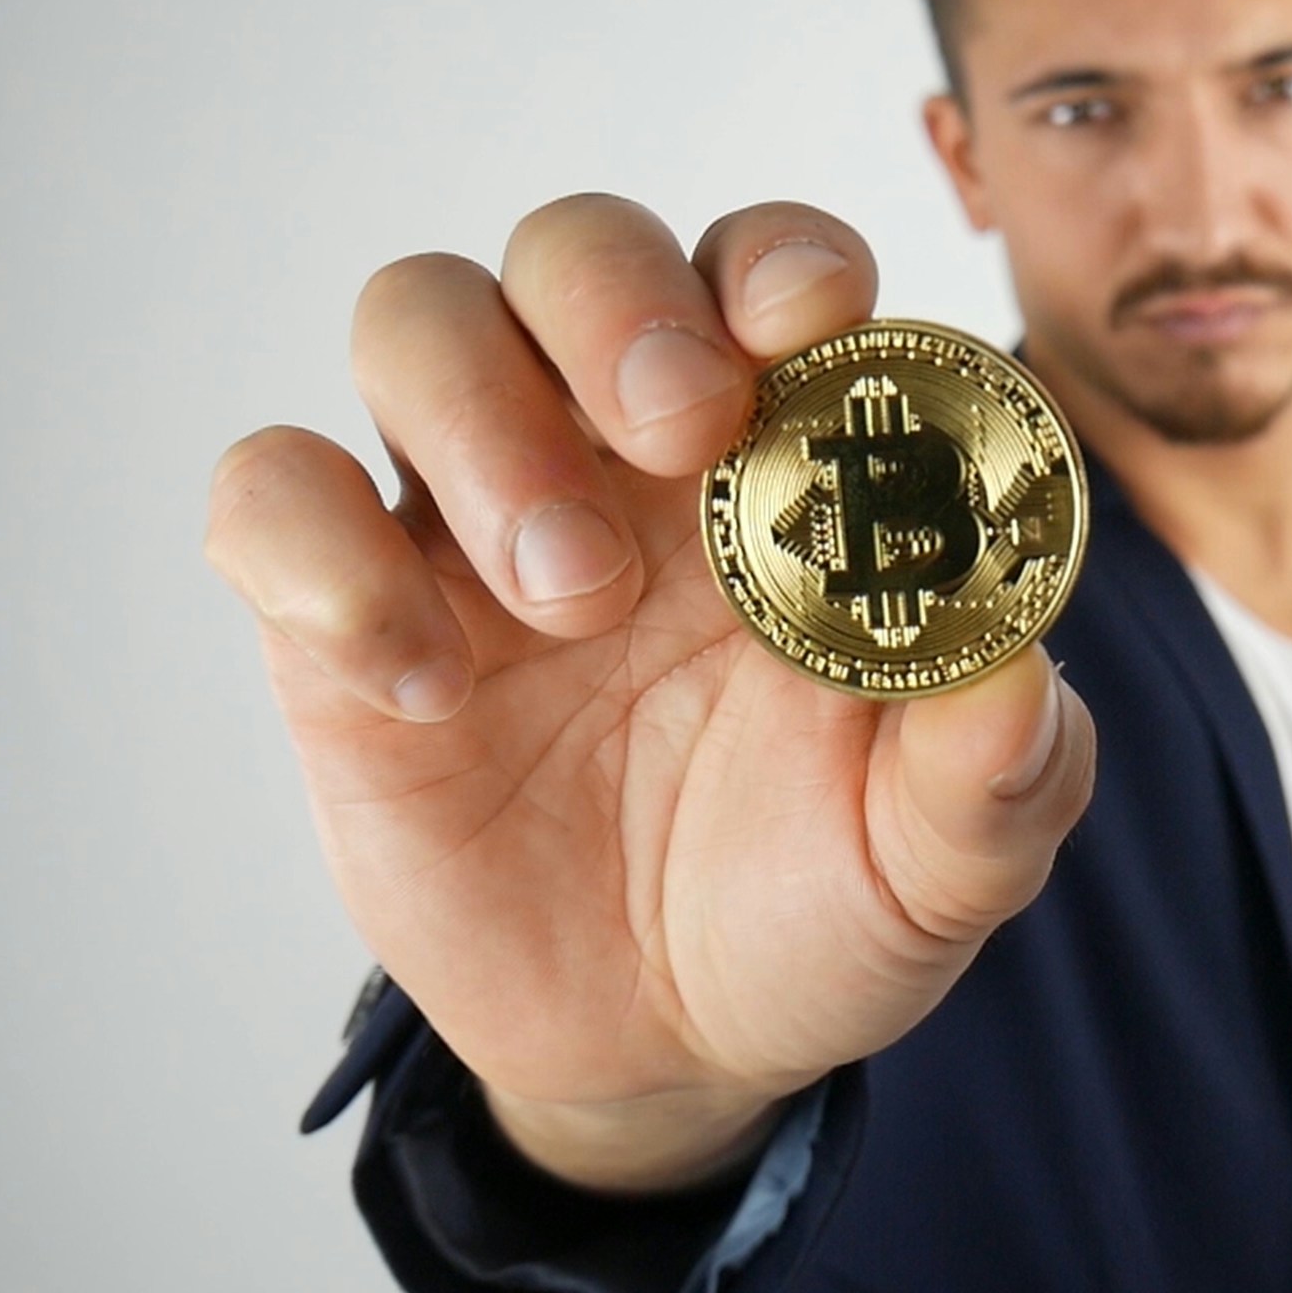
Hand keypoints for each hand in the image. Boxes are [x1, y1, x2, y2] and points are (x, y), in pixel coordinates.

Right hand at [207, 195, 1096, 1190]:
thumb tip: (1020, 674)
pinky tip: (423, 686)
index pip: (767, 270)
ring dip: (483, 413)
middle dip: (620, 298)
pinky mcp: (339, 617)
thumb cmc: (820, 896)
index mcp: (785, 455)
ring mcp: (468, 516)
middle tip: (677, 425)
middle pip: (577, 246)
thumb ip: (1002, 769)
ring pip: (415, 316)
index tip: (807, 320)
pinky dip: (320, 553)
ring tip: (569, 595)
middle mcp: (620, 447)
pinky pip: (271, 497)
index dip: (780, 263)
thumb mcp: (946, 861)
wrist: (669, 1045)